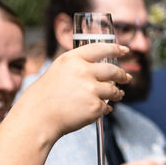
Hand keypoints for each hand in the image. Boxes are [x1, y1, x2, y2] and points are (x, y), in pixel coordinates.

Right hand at [7, 42, 129, 137]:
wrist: (39, 115)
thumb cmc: (47, 94)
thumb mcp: (59, 70)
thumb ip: (79, 66)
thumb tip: (103, 69)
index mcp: (72, 59)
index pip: (99, 48)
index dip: (115, 49)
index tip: (124, 50)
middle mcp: (83, 71)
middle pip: (113, 70)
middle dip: (122, 75)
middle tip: (126, 78)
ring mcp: (91, 89)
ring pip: (114, 90)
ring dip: (117, 93)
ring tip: (117, 95)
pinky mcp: (95, 106)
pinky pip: (107, 106)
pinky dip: (104, 108)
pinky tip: (95, 109)